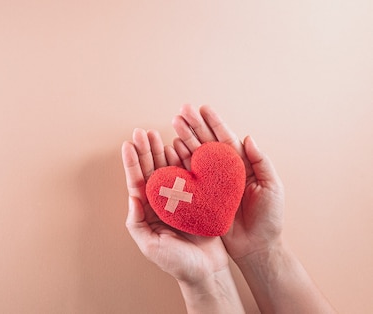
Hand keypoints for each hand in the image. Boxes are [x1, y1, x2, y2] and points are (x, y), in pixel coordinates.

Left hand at [122, 128, 229, 283]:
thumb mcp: (151, 246)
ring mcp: (179, 199)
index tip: (128, 144)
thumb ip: (137, 224)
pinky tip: (178, 145)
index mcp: (148, 211)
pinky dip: (183, 160)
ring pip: (168, 169)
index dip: (132, 163)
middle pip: (151, 170)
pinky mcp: (198, 198)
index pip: (137, 182)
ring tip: (157, 133)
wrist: (207, 272)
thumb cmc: (177, 263)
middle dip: (146, 150)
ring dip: (162, 151)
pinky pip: (189, 175)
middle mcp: (162, 202)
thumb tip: (131, 198)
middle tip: (142, 131)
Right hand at [171, 104, 284, 260]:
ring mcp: (210, 183)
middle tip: (182, 110)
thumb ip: (261, 162)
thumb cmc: (269, 218)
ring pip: (194, 155)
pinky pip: (187, 176)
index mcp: (240, 165)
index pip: (225, 138)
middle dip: (194, 125)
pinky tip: (170, 148)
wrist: (257, 247)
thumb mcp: (271, 187)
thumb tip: (248, 137)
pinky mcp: (199, 197)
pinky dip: (178, 162)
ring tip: (174, 124)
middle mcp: (222, 171)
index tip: (203, 108)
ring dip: (183, 139)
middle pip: (206, 143)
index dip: (214, 123)